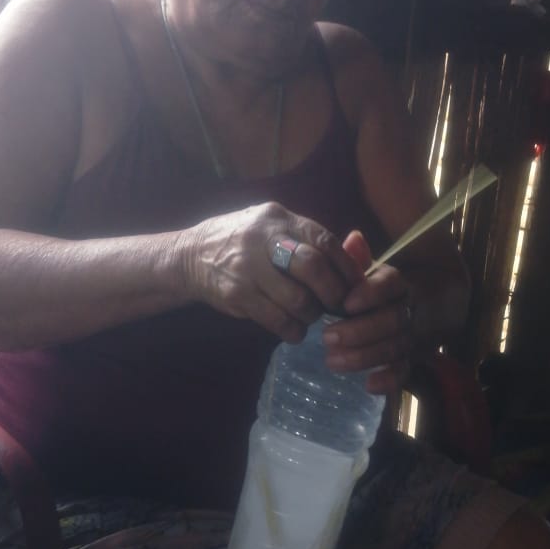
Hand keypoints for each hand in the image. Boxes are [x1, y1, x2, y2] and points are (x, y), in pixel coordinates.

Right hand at [182, 202, 362, 340]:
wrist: (190, 255)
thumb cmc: (244, 242)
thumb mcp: (274, 229)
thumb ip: (311, 242)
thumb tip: (359, 259)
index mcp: (279, 219)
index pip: (324, 240)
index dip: (346, 267)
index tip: (355, 286)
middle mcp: (263, 238)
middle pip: (312, 267)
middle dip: (332, 292)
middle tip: (336, 305)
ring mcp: (247, 267)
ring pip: (297, 299)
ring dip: (311, 314)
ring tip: (310, 314)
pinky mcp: (236, 294)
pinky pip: (276, 319)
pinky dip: (292, 330)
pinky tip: (293, 329)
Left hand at [321, 230, 412, 394]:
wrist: (445, 298)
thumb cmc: (397, 284)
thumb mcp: (383, 268)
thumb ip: (363, 259)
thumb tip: (352, 238)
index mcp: (404, 282)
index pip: (391, 284)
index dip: (371, 293)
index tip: (346, 303)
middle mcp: (413, 309)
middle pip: (393, 320)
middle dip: (360, 330)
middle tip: (327, 336)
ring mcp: (417, 335)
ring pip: (396, 346)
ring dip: (365, 356)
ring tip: (332, 360)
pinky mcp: (416, 357)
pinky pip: (406, 370)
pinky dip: (389, 380)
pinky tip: (368, 385)